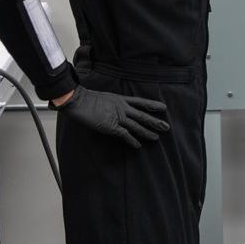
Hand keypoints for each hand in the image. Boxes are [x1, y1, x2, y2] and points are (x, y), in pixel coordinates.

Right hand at [54, 85, 169, 147]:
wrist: (78, 100)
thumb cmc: (87, 99)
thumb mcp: (104, 98)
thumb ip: (112, 104)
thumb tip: (115, 109)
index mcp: (120, 99)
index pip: (141, 102)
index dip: (152, 105)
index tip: (163, 107)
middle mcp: (122, 107)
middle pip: (143, 115)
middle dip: (155, 121)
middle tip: (166, 127)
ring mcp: (117, 117)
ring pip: (137, 126)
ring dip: (147, 133)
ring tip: (156, 138)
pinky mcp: (111, 126)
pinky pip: (125, 135)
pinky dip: (132, 141)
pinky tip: (138, 146)